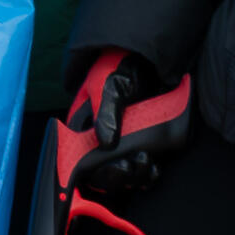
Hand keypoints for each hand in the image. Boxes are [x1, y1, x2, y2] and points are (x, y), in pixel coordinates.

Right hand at [51, 49, 194, 214]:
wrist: (149, 57)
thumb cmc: (121, 65)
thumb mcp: (110, 83)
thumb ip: (107, 111)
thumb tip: (106, 142)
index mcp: (83, 125)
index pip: (81, 158)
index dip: (94, 171)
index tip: (114, 169)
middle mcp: (99, 138)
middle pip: (101, 172)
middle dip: (117, 176)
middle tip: (134, 166)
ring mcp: (121, 142)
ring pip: (121, 173)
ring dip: (134, 177)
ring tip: (147, 165)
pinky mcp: (141, 144)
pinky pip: (139, 168)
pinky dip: (147, 174)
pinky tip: (154, 169)